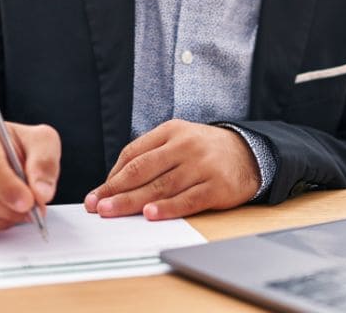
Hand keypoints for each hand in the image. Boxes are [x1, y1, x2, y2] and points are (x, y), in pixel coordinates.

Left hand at [83, 119, 260, 220]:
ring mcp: (202, 165)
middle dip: (115, 190)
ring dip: (133, 201)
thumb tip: (115, 183)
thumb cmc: (205, 151)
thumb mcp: (178, 140)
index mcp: (170, 131)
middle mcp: (185, 146)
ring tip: (112, 211)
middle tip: (96, 205)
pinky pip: (188, 200)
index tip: (96, 194)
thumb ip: (150, 156)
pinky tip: (150, 214)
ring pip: (161, 186)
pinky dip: (167, 208)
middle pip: (143, 170)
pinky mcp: (217, 186)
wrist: (249, 153)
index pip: (134, 153)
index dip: (112, 176)